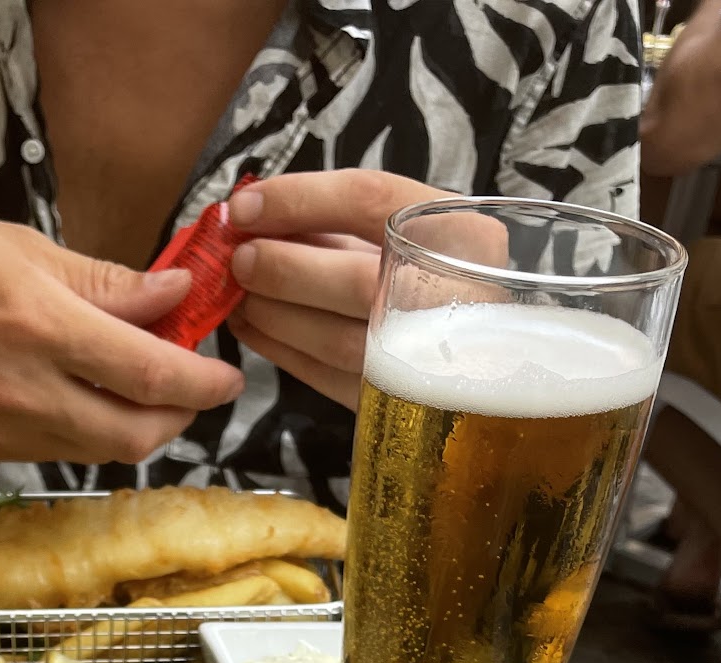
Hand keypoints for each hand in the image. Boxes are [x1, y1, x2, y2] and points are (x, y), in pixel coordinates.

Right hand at [0, 205, 244, 462]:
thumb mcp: (9, 244)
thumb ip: (98, 281)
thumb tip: (169, 298)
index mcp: (39, 329)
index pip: (154, 374)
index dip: (204, 379)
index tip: (226, 370)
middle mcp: (24, 395)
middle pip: (137, 436)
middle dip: (179, 417)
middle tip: (192, 386)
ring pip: (96, 451)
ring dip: (132, 426)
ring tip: (135, 382)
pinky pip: (50, 451)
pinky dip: (79, 429)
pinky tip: (74, 393)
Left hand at [226, 170, 448, 409]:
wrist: (482, 356)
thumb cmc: (426, 276)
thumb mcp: (396, 234)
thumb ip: (335, 224)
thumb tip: (252, 216)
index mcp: (465, 236)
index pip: (371, 200)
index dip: (298, 199)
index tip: (243, 205)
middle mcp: (458, 300)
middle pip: (358, 281)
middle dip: (284, 269)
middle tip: (238, 261)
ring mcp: (432, 362)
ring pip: (340, 343)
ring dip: (275, 317)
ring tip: (238, 296)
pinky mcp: (400, 406)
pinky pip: (330, 380)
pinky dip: (282, 351)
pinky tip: (251, 327)